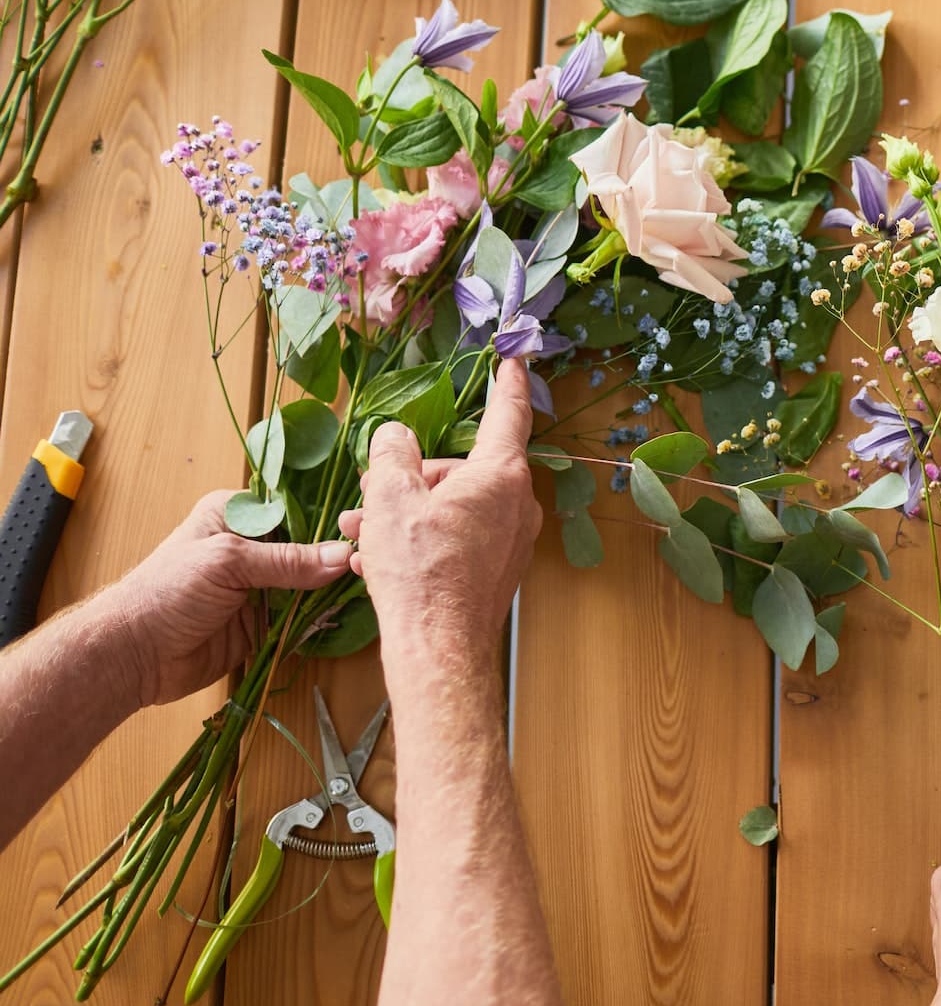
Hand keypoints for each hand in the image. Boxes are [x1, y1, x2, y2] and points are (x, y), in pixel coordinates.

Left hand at [107, 491, 353, 708]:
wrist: (133, 655)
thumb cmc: (167, 592)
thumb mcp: (228, 562)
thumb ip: (287, 561)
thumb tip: (344, 556)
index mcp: (236, 516)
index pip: (295, 507)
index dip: (328, 516)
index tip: (367, 524)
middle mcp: (251, 547)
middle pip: (308, 546)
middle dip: (338, 554)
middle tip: (378, 558)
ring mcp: (259, 586)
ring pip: (310, 582)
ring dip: (334, 587)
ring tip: (373, 584)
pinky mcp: (264, 622)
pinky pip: (302, 615)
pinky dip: (322, 616)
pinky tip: (352, 612)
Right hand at [338, 360, 540, 685]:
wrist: (437, 648)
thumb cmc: (418, 569)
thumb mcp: (390, 498)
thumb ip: (392, 455)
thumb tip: (395, 437)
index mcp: (502, 476)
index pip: (508, 413)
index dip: (508, 381)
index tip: (515, 357)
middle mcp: (517, 506)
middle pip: (461, 470)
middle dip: (411, 478)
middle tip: (367, 497)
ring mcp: (510, 542)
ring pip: (451, 509)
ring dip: (404, 514)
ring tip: (359, 533)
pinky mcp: (496, 572)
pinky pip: (455, 541)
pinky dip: (419, 543)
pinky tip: (378, 562)